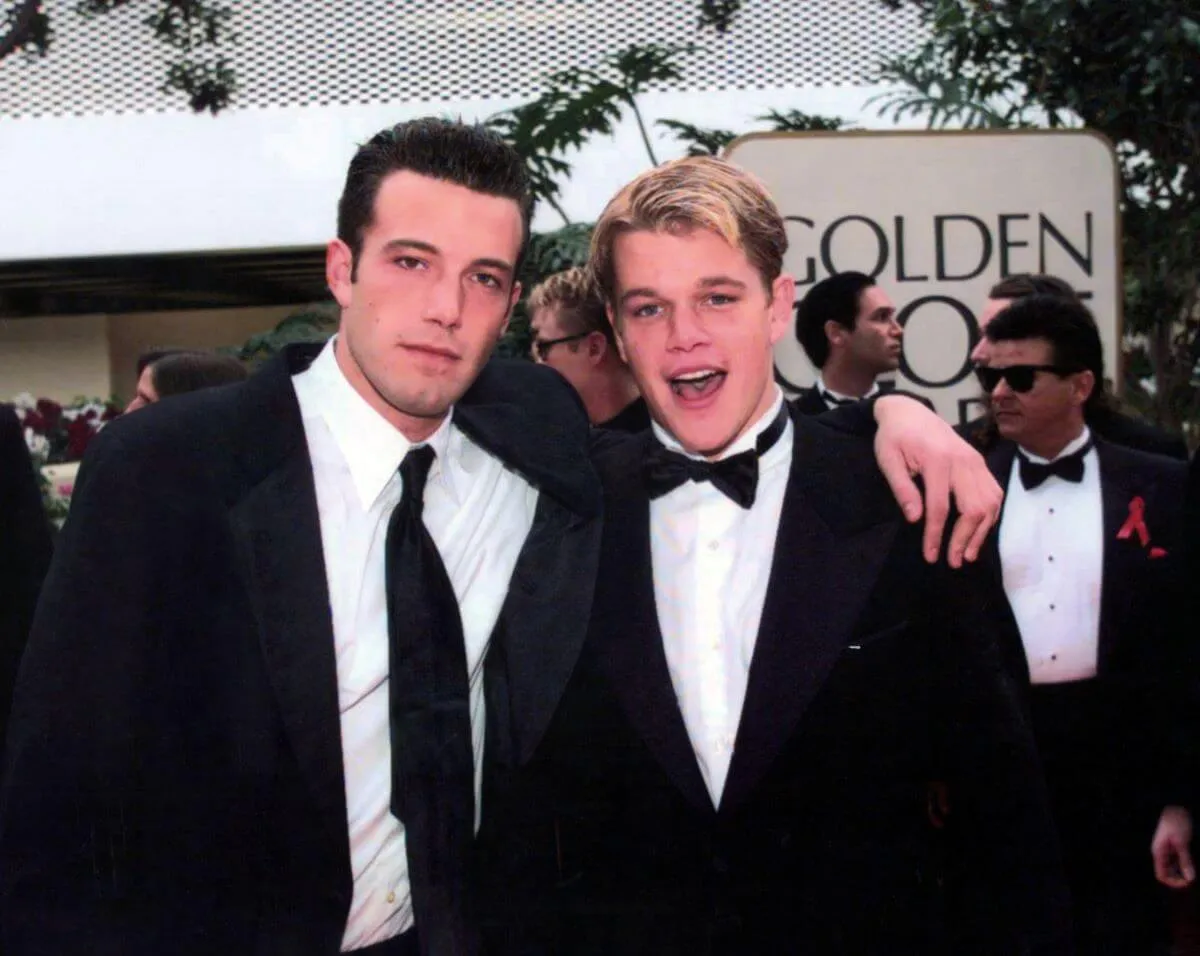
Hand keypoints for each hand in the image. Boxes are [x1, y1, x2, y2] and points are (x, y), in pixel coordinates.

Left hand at [873, 396, 1002, 566]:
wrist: (909, 411)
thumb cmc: (894, 437)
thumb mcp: (888, 460)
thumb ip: (902, 488)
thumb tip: (915, 519)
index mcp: (938, 460)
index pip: (940, 508)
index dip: (936, 536)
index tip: (931, 557)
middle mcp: (963, 461)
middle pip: (973, 509)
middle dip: (964, 539)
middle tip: (952, 561)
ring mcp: (976, 461)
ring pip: (990, 503)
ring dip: (981, 532)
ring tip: (967, 554)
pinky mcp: (980, 462)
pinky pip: (994, 493)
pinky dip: (990, 515)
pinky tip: (979, 531)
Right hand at [1152, 805, 1194, 887]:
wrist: (1175, 809)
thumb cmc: (1176, 823)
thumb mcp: (1182, 842)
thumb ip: (1185, 860)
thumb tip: (1190, 879)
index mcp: (1158, 853)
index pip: (1161, 875)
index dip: (1173, 883)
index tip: (1187, 883)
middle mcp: (1160, 854)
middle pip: (1166, 874)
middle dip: (1179, 879)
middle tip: (1193, 880)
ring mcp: (1166, 850)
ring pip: (1172, 869)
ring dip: (1182, 873)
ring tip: (1193, 872)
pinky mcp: (1172, 847)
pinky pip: (1176, 862)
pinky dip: (1184, 866)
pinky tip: (1191, 865)